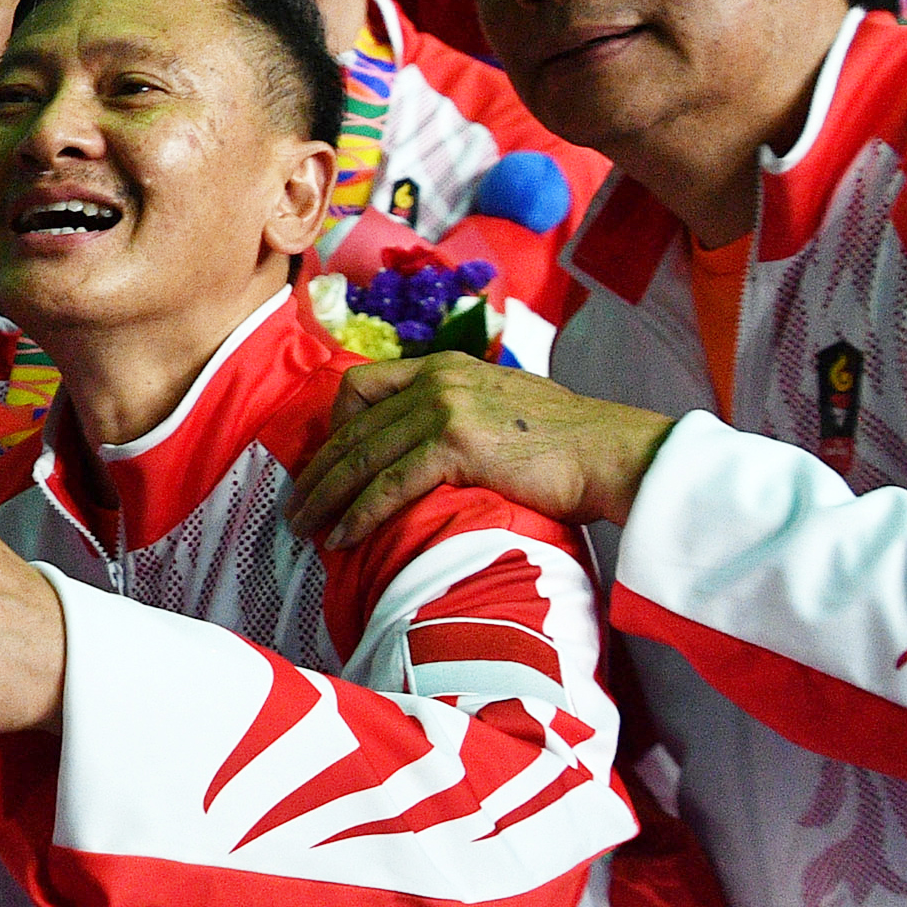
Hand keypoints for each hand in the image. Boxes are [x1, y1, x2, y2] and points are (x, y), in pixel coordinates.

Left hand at [284, 353, 672, 552]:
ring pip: (361, 457)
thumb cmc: (566, 444)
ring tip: (305, 530)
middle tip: (294, 508)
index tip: (322, 466)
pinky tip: (342, 539)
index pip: (360, 387)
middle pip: (351, 427)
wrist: (613, 453)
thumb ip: (458, 415)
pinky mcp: (457, 444)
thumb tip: (425, 453)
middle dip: (317, 472)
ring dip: (326, 498)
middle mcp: (436, 380)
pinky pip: (389, 484)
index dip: (332, 429)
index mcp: (443, 367)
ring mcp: (445, 409)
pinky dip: (360, 515)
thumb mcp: (500, 407)